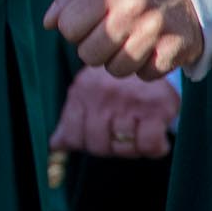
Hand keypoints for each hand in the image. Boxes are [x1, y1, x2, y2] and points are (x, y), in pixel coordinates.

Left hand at [45, 0, 205, 79]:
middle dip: (93, 45)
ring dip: (117, 59)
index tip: (86, 19)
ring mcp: (157, 33)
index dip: (72, 27)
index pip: (68, 28)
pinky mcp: (178, 50)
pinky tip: (151, 45)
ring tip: (129, 38)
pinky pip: (145, 75)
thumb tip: (48, 23)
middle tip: (109, 30)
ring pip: (115, 69)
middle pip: (88, 54)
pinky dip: (145, 66)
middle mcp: (133, 11)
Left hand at [50, 65, 179, 158]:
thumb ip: (71, 121)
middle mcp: (102, 94)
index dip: (86, 145)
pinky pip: (149, 146)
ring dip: (133, 150)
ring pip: (124, 149)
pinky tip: (155, 139)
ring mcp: (129, 100)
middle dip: (110, 149)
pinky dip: (155, 149)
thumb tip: (55, 146)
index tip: (99, 138)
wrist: (155, 60)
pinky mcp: (156, 107)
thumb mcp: (89, 95)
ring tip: (139, 134)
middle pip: (98, 146)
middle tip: (122, 138)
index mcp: (81, 91)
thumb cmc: (118, 85)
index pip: (73, 137)